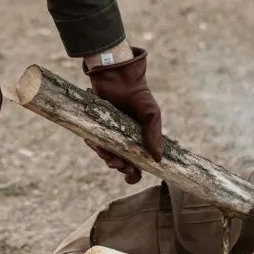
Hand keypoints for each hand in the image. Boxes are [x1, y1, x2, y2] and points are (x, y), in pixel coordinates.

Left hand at [85, 47, 162, 181]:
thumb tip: (158, 159)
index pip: (138, 165)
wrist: (118, 78)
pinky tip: (97, 144)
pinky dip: (96, 147)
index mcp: (140, 141)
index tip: (133, 175)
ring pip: (107, 157)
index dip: (134, 175)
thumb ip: (154, 135)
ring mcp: (110, 136)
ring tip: (108, 154)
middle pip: (122, 165)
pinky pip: (94, 145)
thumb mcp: (151, 115)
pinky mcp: (96, 129)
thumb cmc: (138, 96)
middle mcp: (125, 141)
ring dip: (107, 159)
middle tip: (120, 164)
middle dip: (121, 168)